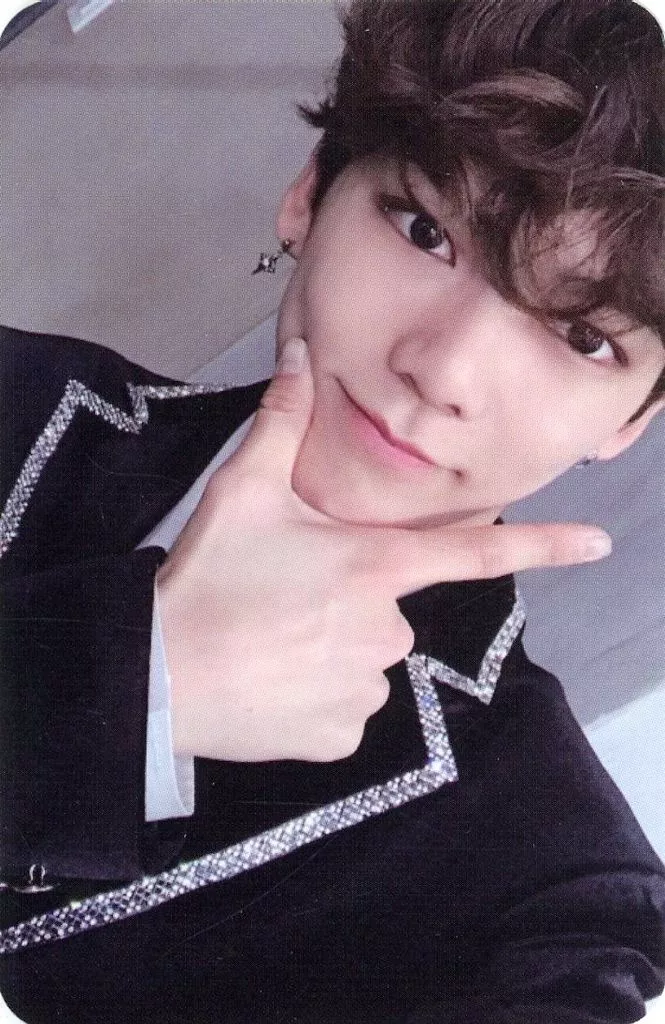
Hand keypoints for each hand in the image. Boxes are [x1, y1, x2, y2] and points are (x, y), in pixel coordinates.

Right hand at [156, 338, 610, 762]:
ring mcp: (366, 689)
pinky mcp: (340, 737)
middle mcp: (386, 630)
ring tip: (270, 641)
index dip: (546, 545)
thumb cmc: (208, 581)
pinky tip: (272, 683)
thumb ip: (280, 421)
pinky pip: (343, 706)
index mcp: (376, 567)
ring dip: (332, 647)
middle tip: (284, 598)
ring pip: (366, 659)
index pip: (479, 554)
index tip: (600, 543)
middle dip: (351, 598)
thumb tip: (300, 356)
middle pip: (390, 606)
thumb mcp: (241, 492)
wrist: (158, 677)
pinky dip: (316, 695)